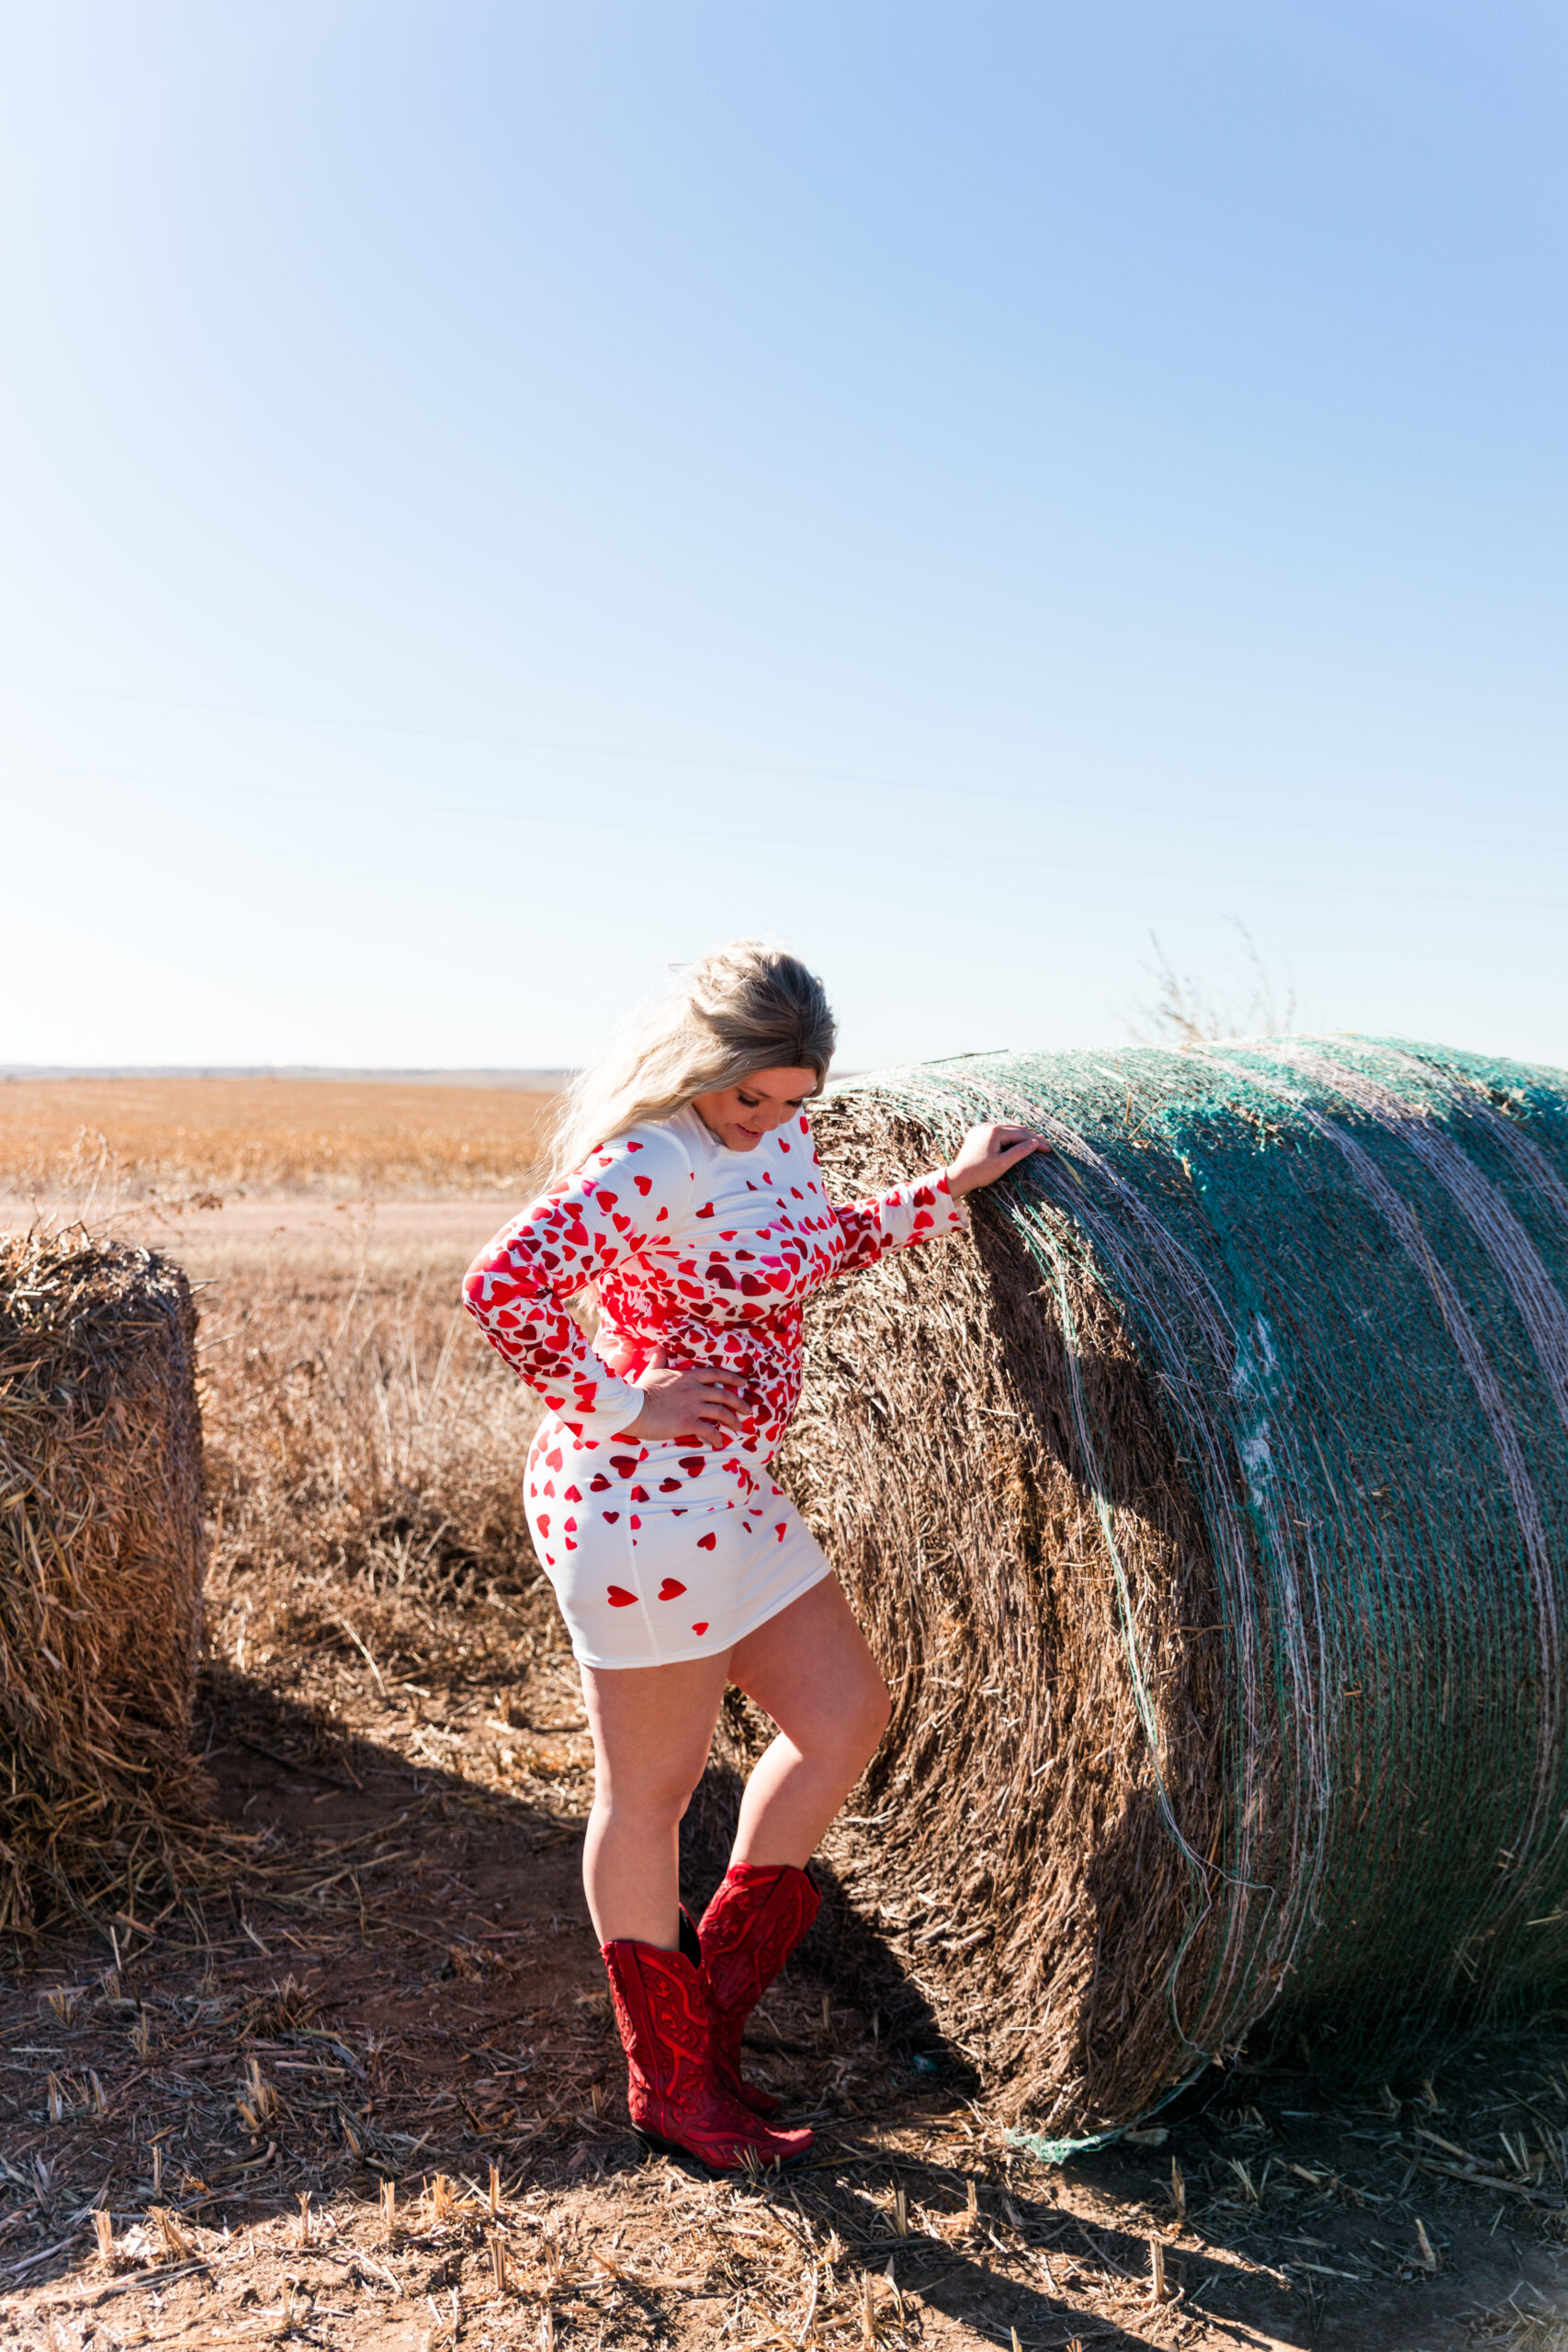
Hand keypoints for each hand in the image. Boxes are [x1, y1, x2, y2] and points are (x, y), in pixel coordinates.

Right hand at [625, 1353, 749, 1444]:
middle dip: (739, 1403)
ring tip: (739, 1428)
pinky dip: (717, 1437)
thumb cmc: (640, 1391)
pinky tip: (719, 1443)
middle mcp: (694, 1390)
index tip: (744, 1384)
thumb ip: (659, 1361)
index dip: (733, 1379)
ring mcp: (692, 1406)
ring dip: (733, 1421)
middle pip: (724, 1395)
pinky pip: (709, 1431)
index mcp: (688, 1377)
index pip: (716, 1374)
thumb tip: (658, 1350)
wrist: (632, 1408)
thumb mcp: (652, 1372)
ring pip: (721, 1413)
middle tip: (748, 1411)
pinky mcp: (688, 1423)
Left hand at [945, 1121, 1048, 1197]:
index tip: (1048, 1148)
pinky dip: (1008, 1136)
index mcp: (995, 1131)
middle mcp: (988, 1126)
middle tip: (1046, 1143)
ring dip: (1020, 1135)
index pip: (1021, 1135)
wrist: (958, 1176)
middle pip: (1015, 1130)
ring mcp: (981, 1129)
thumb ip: (1019, 1152)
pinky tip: (1016, 1139)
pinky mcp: (977, 1134)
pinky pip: (997, 1132)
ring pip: (1006, 1130)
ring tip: (1035, 1139)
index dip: (1036, 1142)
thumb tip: (1034, 1143)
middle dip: (1031, 1137)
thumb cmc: (980, 1172)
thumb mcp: (1003, 1163)